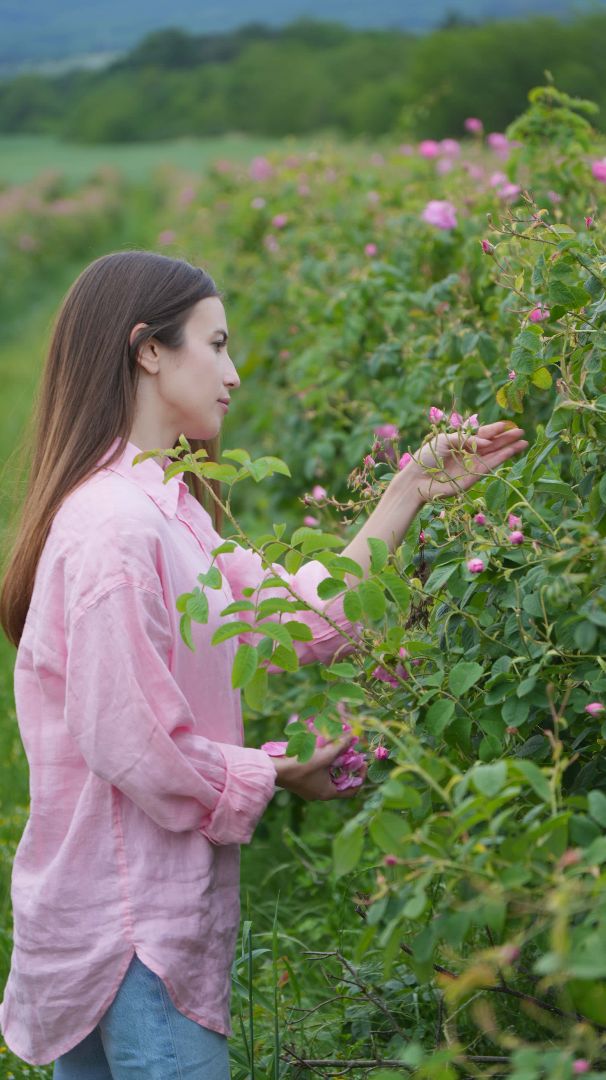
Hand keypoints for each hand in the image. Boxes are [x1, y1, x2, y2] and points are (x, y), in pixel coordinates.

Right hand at [271, 736, 366, 800]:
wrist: (275, 770)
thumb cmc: (302, 765)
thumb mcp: (324, 755)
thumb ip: (339, 746)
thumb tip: (353, 736)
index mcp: (328, 793)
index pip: (352, 790)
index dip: (361, 776)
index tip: (362, 762)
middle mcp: (320, 794)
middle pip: (340, 782)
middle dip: (346, 767)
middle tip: (350, 753)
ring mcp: (309, 790)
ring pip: (328, 778)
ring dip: (334, 765)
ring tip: (336, 750)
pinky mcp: (301, 783)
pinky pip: (318, 776)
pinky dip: (323, 766)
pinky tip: (321, 753)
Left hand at [406, 421, 528, 501]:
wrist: (417, 479)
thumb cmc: (426, 457)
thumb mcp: (444, 440)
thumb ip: (466, 438)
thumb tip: (487, 442)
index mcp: (461, 441)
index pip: (482, 433)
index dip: (494, 429)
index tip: (507, 424)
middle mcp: (469, 452)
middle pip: (492, 444)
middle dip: (506, 438)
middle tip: (521, 431)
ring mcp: (472, 465)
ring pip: (494, 454)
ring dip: (509, 448)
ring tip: (523, 442)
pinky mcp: (473, 477)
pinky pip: (490, 465)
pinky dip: (501, 458)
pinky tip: (511, 451)